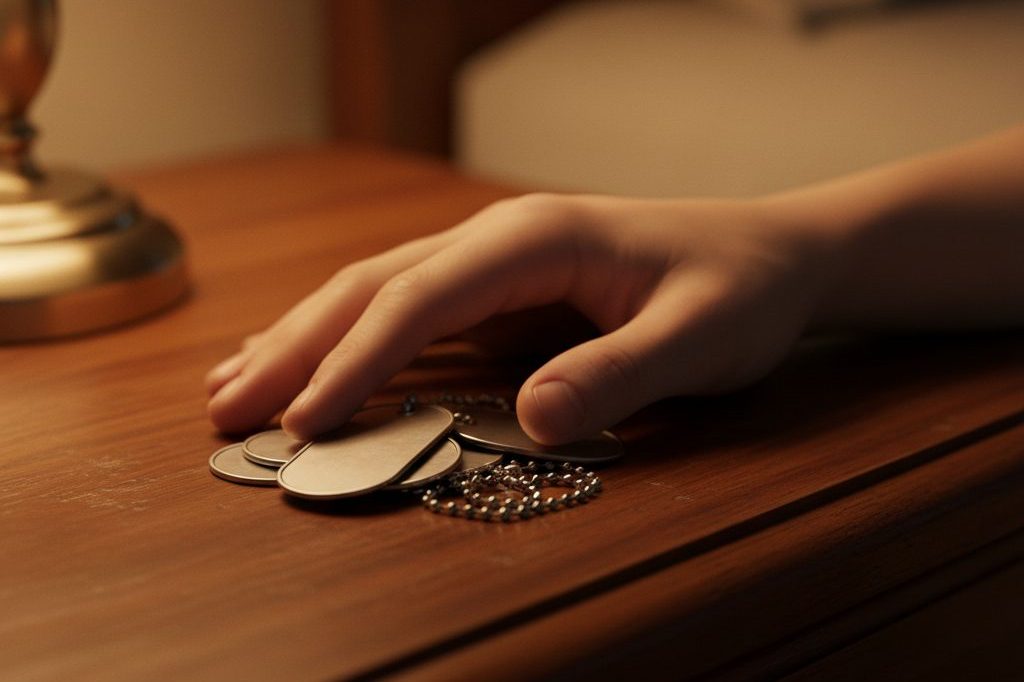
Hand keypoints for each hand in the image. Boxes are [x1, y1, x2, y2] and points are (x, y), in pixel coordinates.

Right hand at [206, 193, 836, 443]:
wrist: (772, 255)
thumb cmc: (739, 290)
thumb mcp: (697, 338)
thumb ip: (617, 375)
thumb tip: (529, 421)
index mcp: (534, 239)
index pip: (419, 300)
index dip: (355, 362)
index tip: (305, 422)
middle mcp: (498, 239)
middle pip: (371, 287)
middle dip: (296, 349)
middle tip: (227, 410)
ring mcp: (494, 261)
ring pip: (375, 293)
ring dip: (304, 341)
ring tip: (235, 387)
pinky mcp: (500, 289)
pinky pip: (407, 311)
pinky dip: (348, 341)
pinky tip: (312, 364)